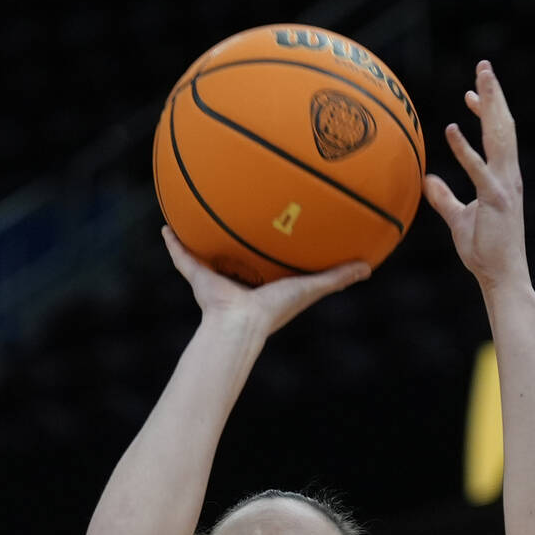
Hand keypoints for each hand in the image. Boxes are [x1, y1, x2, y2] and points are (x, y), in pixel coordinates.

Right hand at [161, 226, 370, 338]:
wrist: (241, 323)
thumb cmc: (276, 309)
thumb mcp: (311, 287)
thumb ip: (338, 278)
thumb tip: (368, 267)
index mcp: (263, 282)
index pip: (268, 260)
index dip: (270, 245)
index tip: (274, 225)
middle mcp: (238, 279)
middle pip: (235, 254)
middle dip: (233, 237)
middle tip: (235, 211)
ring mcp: (215, 277)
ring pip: (206, 253)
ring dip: (200, 236)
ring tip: (194, 211)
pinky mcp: (197, 277)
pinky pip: (183, 256)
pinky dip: (174, 244)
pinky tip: (167, 225)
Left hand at [424, 61, 528, 292]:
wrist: (502, 275)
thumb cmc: (484, 251)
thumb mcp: (459, 220)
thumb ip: (444, 198)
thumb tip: (428, 180)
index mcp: (502, 177)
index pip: (496, 136)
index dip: (486, 112)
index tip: (472, 93)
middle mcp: (508, 175)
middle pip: (502, 126)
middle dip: (494, 95)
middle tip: (484, 66)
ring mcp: (504, 186)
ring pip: (499, 138)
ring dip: (489, 107)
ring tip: (478, 81)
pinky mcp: (495, 200)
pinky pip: (478, 170)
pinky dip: (465, 149)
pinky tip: (452, 130)